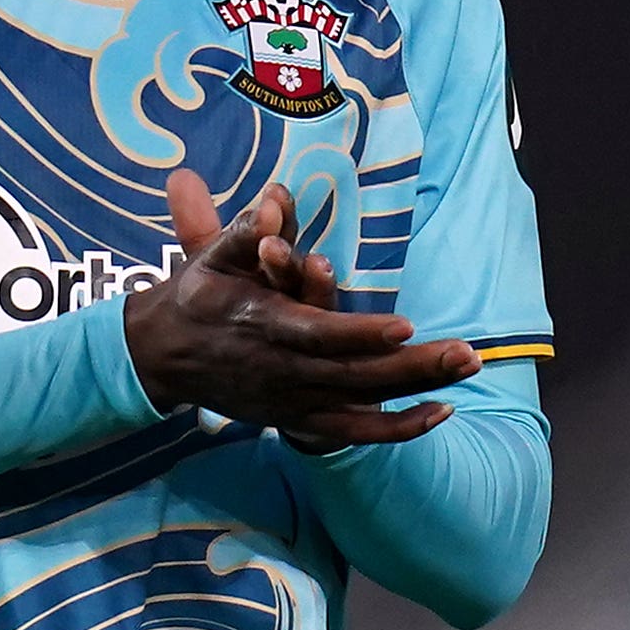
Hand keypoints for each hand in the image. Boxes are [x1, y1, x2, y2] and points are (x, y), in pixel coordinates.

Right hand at [124, 169, 477, 446]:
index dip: (361, 334)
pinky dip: (395, 428)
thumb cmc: (198, 293)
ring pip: (362, 404)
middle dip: (414, 366)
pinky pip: (352, 431)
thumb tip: (277, 199)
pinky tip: (439, 413)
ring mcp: (291, 401)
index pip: (317, 334)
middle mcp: (282, 370)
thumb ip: (245, 229)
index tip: (405, 327)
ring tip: (466, 373)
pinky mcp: (296, 420)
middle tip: (468, 354)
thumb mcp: (210, 255)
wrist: (162, 356)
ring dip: (417, 393)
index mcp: (262, 325)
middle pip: (355, 375)